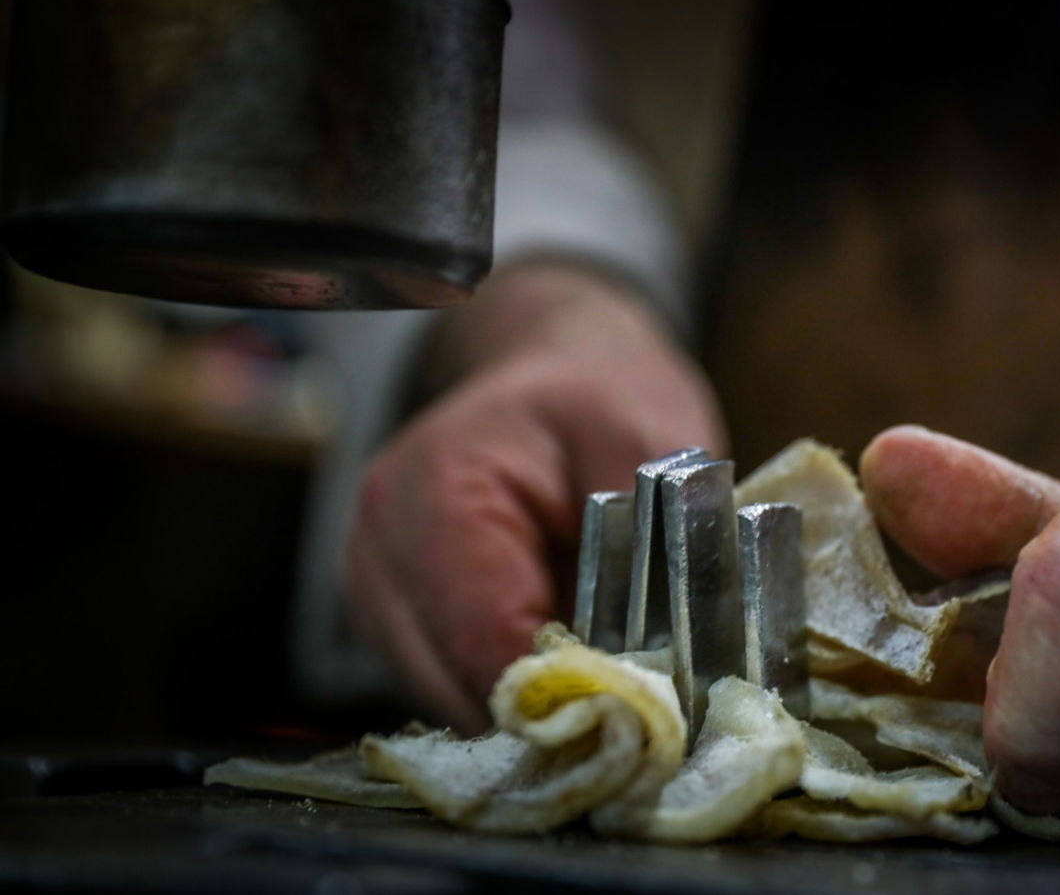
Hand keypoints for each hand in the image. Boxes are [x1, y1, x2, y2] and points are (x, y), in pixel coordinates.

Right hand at [346, 266, 724, 731]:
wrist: (547, 371)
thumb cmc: (597, 398)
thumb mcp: (650, 444)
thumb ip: (652, 553)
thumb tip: (661, 677)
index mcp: (435, 491)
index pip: (488, 644)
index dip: (570, 694)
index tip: (645, 712)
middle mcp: (380, 551)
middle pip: (463, 690)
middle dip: (555, 708)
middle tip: (639, 697)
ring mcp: (374, 592)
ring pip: (457, 705)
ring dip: (536, 703)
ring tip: (604, 662)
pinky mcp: (391, 622)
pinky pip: (456, 690)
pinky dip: (515, 689)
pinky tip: (563, 652)